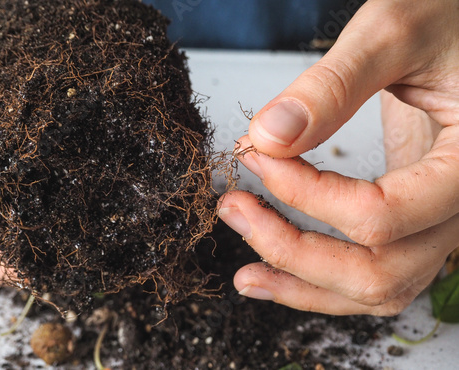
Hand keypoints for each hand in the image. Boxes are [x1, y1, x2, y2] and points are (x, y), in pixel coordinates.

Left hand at [219, 0, 458, 314]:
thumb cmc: (450, 20)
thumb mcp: (393, 34)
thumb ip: (332, 86)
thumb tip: (268, 136)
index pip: (380, 215)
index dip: (305, 196)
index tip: (257, 159)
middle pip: (378, 272)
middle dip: (293, 251)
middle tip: (234, 212)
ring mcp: (439, 222)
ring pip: (377, 288)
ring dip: (304, 283)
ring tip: (244, 272)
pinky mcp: (413, 218)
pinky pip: (374, 271)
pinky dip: (322, 281)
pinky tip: (276, 273)